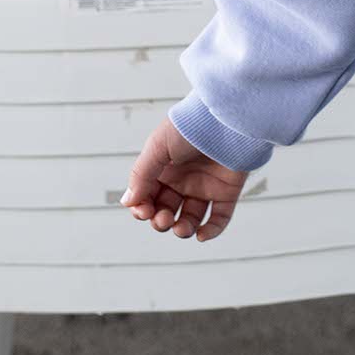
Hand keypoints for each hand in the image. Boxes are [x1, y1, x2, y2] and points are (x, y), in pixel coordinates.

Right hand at [122, 117, 248, 241]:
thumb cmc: (190, 127)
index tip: (143, 211)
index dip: (142, 208)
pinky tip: (202, 235)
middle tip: (162, 219)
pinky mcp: (227, 191)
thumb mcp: (157, 147)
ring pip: (190, 218)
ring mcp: (205, 186)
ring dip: (182, 229)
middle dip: (160, 220)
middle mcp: (183, 179)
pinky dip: (212, 230)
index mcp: (163, 168)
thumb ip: (141, 175)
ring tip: (180, 228)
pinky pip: (219, 218)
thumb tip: (128, 202)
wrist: (226, 120)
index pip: (147, 197)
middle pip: (166, 210)